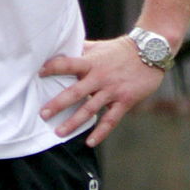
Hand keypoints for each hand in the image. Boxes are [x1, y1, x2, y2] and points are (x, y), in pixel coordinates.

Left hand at [39, 37, 165, 147]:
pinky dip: (100, 132)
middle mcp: (100, 77)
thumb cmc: (121, 50)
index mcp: (91, 62)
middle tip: (43, 114)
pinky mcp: (125, 101)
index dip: (53, 67)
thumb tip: (62, 47)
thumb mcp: (99, 46)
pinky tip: (90, 143)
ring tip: (59, 133)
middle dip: (58, 104)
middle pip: (75, 92)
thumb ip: (81, 49)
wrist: (151, 52)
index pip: (68, 64)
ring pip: (90, 109)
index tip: (38, 73)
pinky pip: (110, 120)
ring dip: (73, 122)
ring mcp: (112, 91)